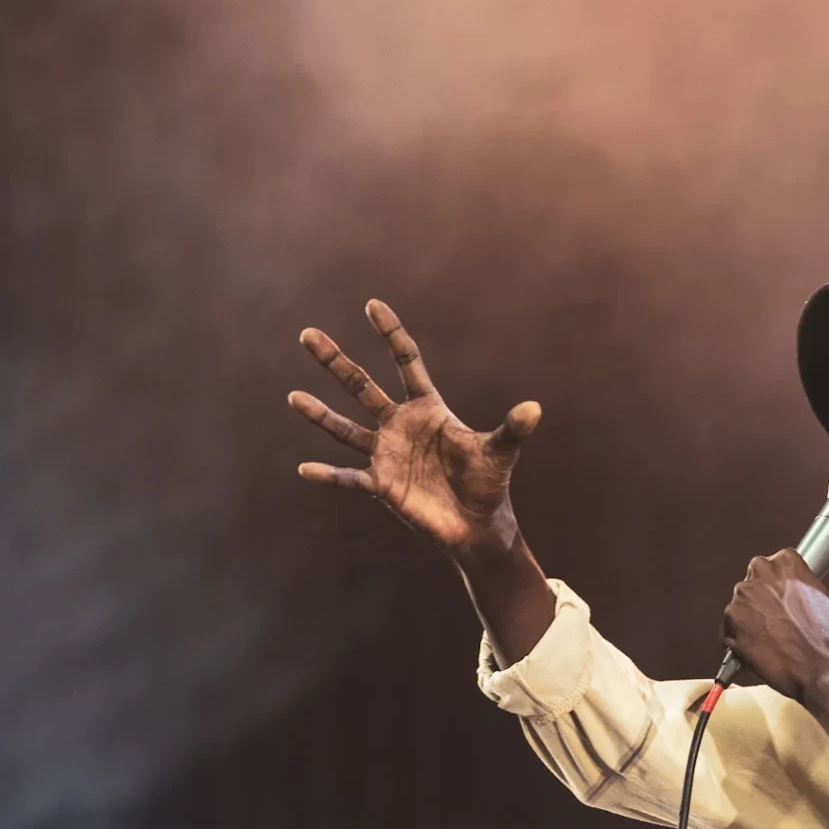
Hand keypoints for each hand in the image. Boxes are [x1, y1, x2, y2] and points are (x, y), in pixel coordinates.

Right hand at [288, 299, 540, 560]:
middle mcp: (400, 425)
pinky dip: (329, 475)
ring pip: (346, 429)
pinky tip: (305, 469)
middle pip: (362, 387)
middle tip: (308, 334)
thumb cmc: (488, 482)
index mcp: (428, 409)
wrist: (477, 523)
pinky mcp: (381, 486)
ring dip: (320, 415)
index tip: (372, 305)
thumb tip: (535, 409)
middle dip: (336, 362)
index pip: (406, 363)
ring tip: (293, 396)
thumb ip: (512, 429)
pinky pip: (349, 478)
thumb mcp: (500, 452)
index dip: (391, 335)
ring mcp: (386, 454)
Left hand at [721, 551, 828, 702]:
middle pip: (752, 585)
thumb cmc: (823, 637)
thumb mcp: (820, 596)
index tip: (779, 599)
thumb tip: (790, 589)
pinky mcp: (730, 620)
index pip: (771, 566)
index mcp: (785, 562)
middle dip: (759, 602)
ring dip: (749, 622)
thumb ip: (798, 584)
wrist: (816, 665)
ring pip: (740, 608)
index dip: (775, 587)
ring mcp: (743, 596)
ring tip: (770, 640)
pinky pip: (730, 629)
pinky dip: (740, 640)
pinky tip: (760, 649)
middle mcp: (761, 572)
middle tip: (775, 622)